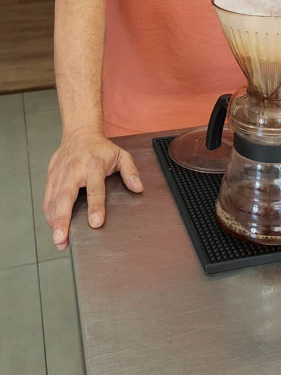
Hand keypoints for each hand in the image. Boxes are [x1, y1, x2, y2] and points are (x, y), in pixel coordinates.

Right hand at [43, 130, 143, 250]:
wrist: (79, 133)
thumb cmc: (100, 148)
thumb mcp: (121, 155)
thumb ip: (130, 171)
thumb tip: (138, 188)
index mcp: (93, 166)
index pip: (95, 189)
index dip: (95, 206)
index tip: (96, 223)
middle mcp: (74, 171)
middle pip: (66, 198)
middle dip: (62, 220)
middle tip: (62, 238)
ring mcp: (60, 175)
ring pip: (53, 200)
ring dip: (53, 222)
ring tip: (59, 241)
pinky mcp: (51, 177)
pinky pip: (48, 198)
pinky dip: (49, 214)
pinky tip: (53, 228)